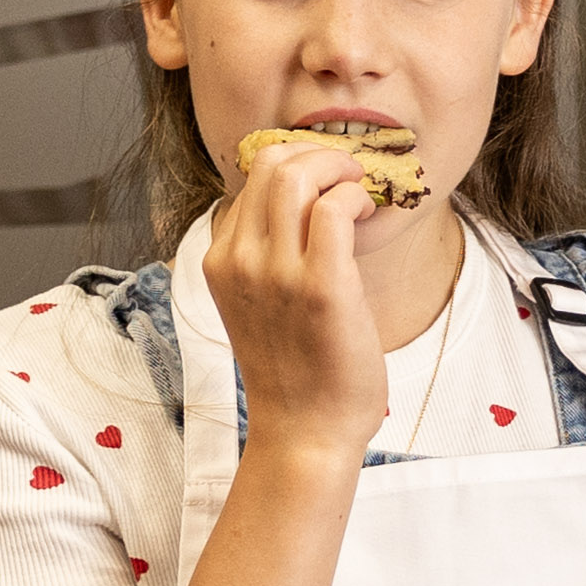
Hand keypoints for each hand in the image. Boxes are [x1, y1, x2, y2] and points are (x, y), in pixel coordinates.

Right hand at [202, 129, 388, 455]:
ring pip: (299, 174)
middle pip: (270, 163)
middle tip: (347, 175)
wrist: (305, 431)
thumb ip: (265, 254)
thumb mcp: (256, 302)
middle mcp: (240, 261)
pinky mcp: (321, 287)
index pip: (249, 178)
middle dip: (318, 154)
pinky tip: (366, 214)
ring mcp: (276, 273)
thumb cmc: (293, 369)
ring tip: (357, 191)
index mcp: (220, 261)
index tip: (325, 180)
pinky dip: (355, 196)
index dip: (295, 165)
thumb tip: (304, 204)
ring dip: (339, 168)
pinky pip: (335, 208)